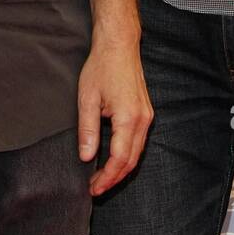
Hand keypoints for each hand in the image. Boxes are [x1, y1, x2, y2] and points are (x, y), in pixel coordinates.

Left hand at [77, 29, 152, 196]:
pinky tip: (114, 159)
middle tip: (96, 188)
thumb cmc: (102, 67)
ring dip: (121, 169)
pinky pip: (139, 141)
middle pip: (132, 161)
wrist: (119, 45)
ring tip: (102, 177)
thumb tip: (86, 156)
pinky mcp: (146, 112)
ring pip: (137, 153)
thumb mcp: (87, 98)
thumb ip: (88, 130)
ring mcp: (147, 116)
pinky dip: (127, 156)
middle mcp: (142, 120)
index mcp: (128, 118)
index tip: (93, 188)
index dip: (107, 177)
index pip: (119, 159)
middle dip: (114, 178)